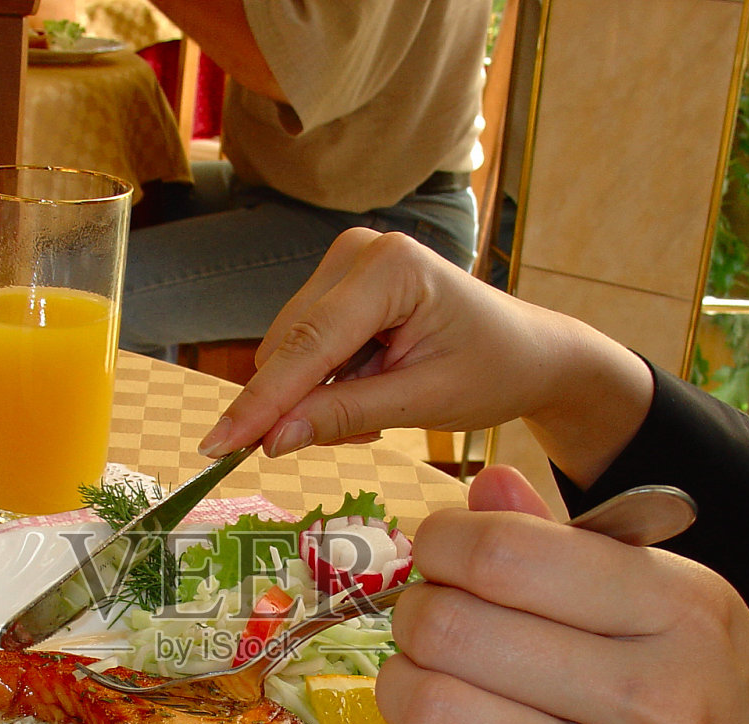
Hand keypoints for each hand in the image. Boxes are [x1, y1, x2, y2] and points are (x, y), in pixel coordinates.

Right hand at [198, 230, 652, 486]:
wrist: (530, 353)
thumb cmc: (494, 371)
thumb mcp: (423, 402)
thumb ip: (344, 416)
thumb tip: (271, 440)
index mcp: (389, 268)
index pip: (307, 346)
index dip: (261, 403)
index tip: (218, 447)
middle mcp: (357, 252)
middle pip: (289, 348)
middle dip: (304, 405)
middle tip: (364, 435)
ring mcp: (344, 264)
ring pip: (290, 354)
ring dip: (319, 399)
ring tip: (382, 407)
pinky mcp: (339, 286)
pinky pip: (305, 351)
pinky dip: (327, 386)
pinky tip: (373, 389)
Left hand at [375, 467, 748, 723]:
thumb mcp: (690, 617)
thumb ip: (580, 552)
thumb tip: (484, 488)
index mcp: (682, 609)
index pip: (504, 553)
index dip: (439, 546)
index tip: (439, 560)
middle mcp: (656, 696)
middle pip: (451, 630)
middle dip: (412, 621)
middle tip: (427, 632)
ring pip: (435, 716)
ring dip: (402, 696)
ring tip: (427, 693)